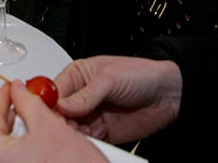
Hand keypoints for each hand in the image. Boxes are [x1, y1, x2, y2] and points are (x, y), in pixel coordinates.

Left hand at [0, 80, 104, 162]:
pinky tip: (32, 147)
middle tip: (18, 104)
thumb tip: (19, 89)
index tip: (12, 87)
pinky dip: (16, 153)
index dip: (4, 96)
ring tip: (28, 125)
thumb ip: (29, 102)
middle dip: (5, 117)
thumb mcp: (50, 125)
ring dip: (11, 136)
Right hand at [53, 56, 182, 144]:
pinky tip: (89, 141)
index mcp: (78, 75)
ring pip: (71, 129)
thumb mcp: (110, 78)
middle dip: (60, 122)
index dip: (49, 103)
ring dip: (73, 134)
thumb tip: (63, 105)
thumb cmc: (141, 75)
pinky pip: (87, 140)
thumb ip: (85, 95)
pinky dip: (86, 143)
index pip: (53, 91)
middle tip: (64, 128)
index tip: (49, 113)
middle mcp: (81, 96)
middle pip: (59, 113)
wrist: (168, 95)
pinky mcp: (101, 132)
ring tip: (79, 135)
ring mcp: (90, 115)